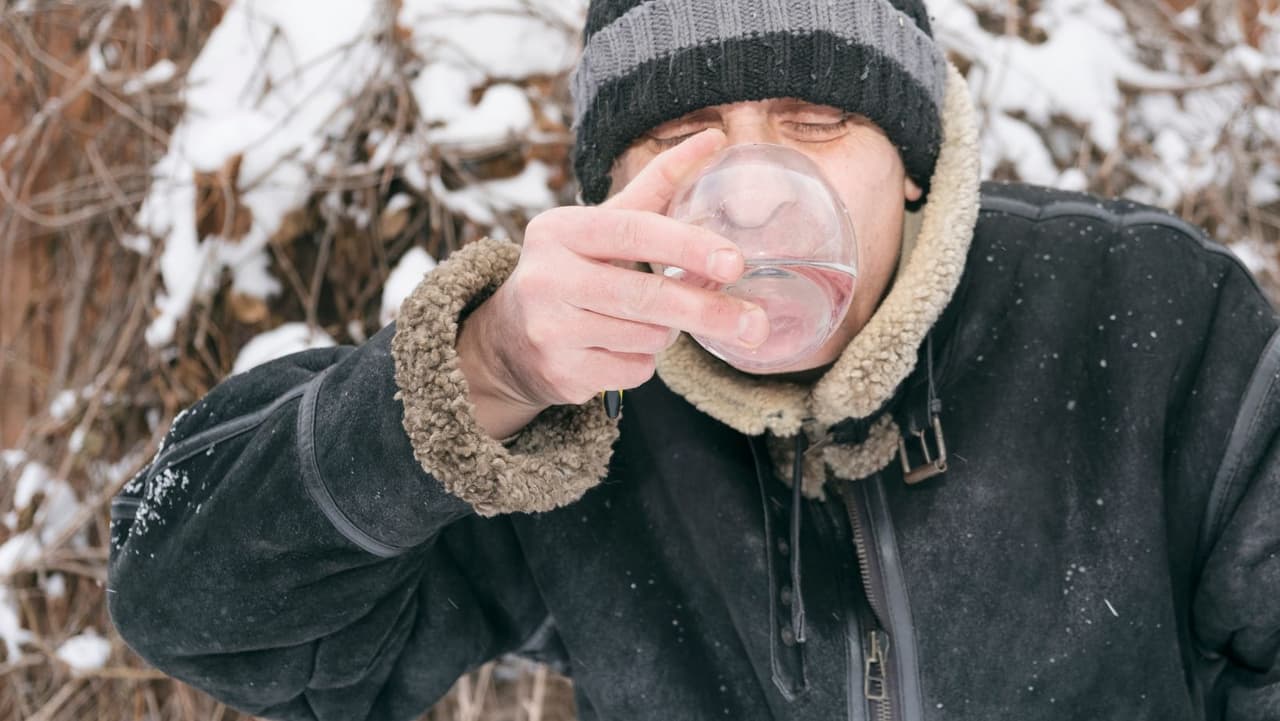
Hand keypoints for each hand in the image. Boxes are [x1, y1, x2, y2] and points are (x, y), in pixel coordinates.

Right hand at [458, 130, 768, 437]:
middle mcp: (547, 277)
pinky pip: (633, 371)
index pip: (632, 231)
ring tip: (647, 320)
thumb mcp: (604, 224)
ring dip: (667, 334)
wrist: (510, 337)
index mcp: (560, 229)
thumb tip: (714, 138)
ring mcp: (550, 329)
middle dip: (708, 311)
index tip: (735, 263)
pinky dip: (643, 361)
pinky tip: (620, 347)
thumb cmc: (575, 268)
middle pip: (646, 296)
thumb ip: (658, 184)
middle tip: (756, 324)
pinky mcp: (559, 372)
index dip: (687, 246)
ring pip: (646, 337)